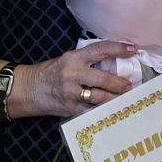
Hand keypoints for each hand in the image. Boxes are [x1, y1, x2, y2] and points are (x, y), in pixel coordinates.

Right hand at [18, 41, 135, 117]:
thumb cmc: (52, 73)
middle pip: (102, 78)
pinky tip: (113, 113)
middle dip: (119, 83)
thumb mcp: (68, 60)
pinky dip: (104, 112)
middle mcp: (73, 74)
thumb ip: (88, 60)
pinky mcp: (70, 109)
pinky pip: (92, 112)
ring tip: (125, 100)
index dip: (118, 48)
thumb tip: (116, 62)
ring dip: (116, 99)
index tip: (132, 49)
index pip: (100, 50)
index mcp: (74, 58)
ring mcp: (71, 93)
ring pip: (100, 97)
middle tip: (130, 85)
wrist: (29, 89)